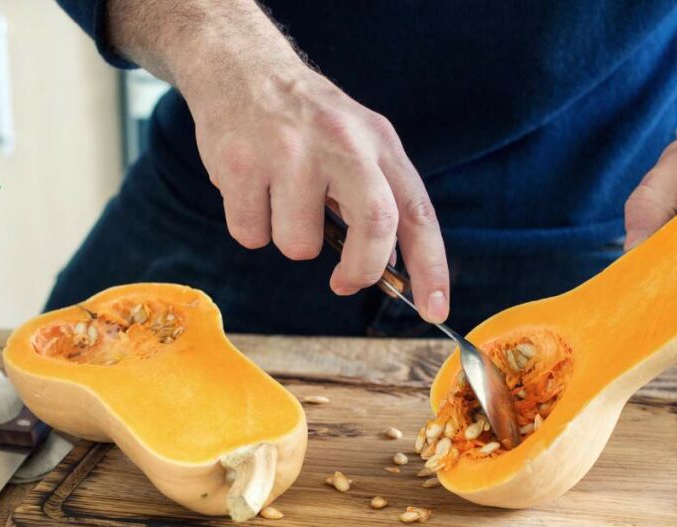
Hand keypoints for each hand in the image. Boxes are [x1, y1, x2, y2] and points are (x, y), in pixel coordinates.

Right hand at [177, 36, 449, 322]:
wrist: (239, 67)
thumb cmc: (306, 122)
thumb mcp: (358, 143)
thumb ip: (379, 198)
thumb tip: (391, 270)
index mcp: (379, 143)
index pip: (417, 213)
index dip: (432, 267)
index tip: (436, 310)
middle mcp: (342, 142)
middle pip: (374, 226)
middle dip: (361, 270)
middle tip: (344, 283)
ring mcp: (290, 150)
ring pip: (299, 245)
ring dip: (289, 240)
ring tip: (279, 202)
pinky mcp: (242, 162)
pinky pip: (251, 235)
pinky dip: (250, 228)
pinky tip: (251, 191)